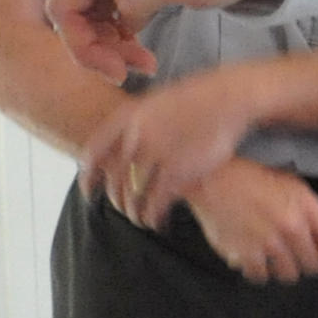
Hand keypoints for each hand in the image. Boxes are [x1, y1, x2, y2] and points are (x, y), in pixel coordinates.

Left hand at [77, 70, 260, 228]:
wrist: (229, 96)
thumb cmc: (195, 100)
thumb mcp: (155, 102)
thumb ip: (134, 124)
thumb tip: (119, 148)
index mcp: (128, 117)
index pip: (94, 153)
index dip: (87, 177)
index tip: (89, 193)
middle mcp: (138, 135)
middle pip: (114, 180)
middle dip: (116, 201)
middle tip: (123, 210)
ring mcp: (158, 153)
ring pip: (133, 195)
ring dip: (135, 213)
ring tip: (142, 220)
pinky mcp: (179, 170)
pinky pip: (156, 202)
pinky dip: (153, 216)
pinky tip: (157, 221)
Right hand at [179, 157, 317, 284]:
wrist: (213, 179)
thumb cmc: (254, 179)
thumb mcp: (294, 186)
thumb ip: (315, 214)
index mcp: (307, 209)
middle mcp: (290, 228)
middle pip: (314, 266)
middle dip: (307, 260)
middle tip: (295, 251)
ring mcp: (267, 244)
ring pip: (289, 275)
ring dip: (283, 268)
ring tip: (274, 254)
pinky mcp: (243, 255)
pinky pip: (260, 277)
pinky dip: (259, 270)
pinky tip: (255, 256)